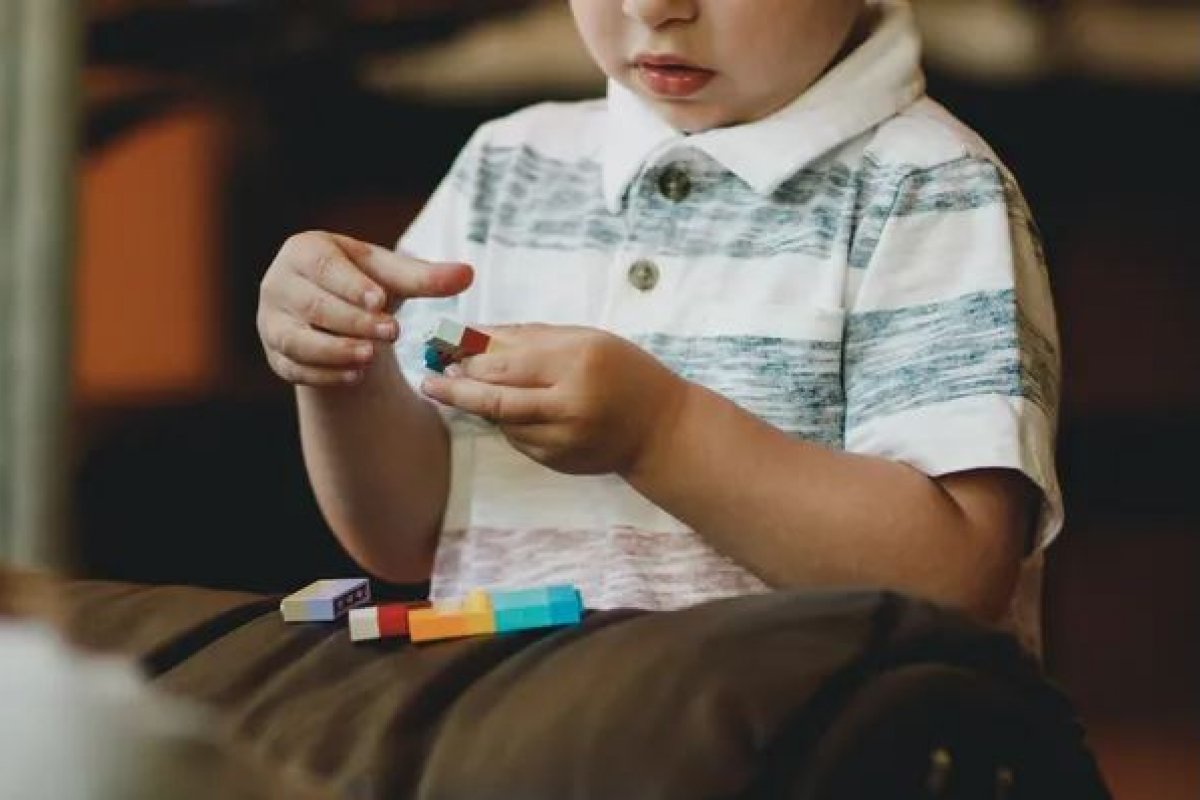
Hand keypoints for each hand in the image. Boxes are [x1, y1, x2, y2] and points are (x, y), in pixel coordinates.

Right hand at [257, 231, 472, 385]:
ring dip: (334, 350)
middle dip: (352, 320)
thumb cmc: (366, 284)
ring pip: (296, 339)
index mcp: (304, 250)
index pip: (323, 266)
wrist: (339, 315)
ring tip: (369, 357)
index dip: (351, 284)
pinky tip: (354, 376)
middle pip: (311, 304)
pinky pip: (293, 367)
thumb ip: (427, 277)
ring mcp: (271, 321)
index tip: (381, 300)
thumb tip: (468, 274)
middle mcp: (278, 283)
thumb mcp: (395, 277)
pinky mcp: (275, 355)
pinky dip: (324, 374)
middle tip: (390, 332)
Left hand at [419, 325, 688, 475]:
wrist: (660, 429)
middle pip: (494, 399)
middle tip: (433, 381)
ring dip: (478, 406)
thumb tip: (472, 334)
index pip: (506, 362)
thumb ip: (528, 337)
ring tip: (459, 390)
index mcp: (578, 362)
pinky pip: (517, 439)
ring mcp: (563, 438)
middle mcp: (570, 403)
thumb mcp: (584, 340)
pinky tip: (505, 409)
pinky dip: (504, 423)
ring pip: (501, 422)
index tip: (443, 350)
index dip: (469, 358)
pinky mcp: (558, 461)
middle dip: (457, 389)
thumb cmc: (622, 372)